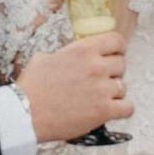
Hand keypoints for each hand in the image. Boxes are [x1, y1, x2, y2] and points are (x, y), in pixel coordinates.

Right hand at [19, 34, 133, 141]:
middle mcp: (96, 67)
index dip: (118, 48)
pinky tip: (111, 110)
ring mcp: (101, 89)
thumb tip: (67, 57)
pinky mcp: (104, 111)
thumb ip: (63, 55)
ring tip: (99, 98)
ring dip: (114, 93)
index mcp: (82, 50)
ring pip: (124, 87)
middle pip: (122, 64)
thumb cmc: (31, 88)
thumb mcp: (43, 59)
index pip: (116, 41)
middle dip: (113, 72)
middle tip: (101, 80)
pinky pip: (127, 108)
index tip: (115, 54)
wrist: (25, 114)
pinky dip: (122, 110)